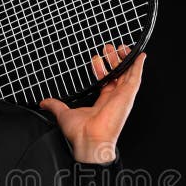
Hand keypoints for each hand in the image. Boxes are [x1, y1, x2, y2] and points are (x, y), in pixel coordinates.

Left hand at [38, 42, 145, 162]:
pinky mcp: (128, 94)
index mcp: (103, 103)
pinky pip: (136, 77)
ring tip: (122, 47)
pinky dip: (139, 66)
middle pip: (117, 75)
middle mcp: (114, 99)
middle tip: (109, 48)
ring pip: (127, 73)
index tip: (97, 58)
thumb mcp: (64, 114)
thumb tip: (44, 103)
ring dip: (125, 60)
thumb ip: (55, 106)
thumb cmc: (80, 133)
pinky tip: (141, 55)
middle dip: (114, 61)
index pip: (104, 82)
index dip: (101, 70)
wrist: (89, 139)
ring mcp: (122, 96)